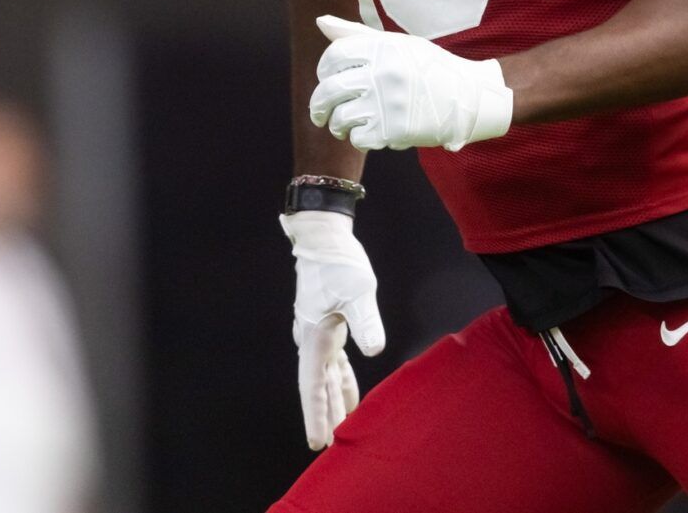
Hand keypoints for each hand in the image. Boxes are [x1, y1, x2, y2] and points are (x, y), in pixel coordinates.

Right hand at [280, 210, 385, 450]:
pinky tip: (351, 398)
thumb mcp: (357, 290)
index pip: (314, 387)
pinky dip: (343, 382)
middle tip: (328, 449)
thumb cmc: (338, 262)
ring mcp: (319, 335)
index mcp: (315, 338)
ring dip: (333, 403)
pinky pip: (335, 364)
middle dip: (324, 417)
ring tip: (339, 431)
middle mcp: (313, 341)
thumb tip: (374, 350)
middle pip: (319, 389)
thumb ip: (366, 321)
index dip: (315, 416)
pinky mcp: (329, 327)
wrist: (323, 238)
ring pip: (326, 378)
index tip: (316, 443)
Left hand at [310, 16, 513, 151]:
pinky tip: (368, 134)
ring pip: (340, 118)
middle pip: (329, 90)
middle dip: (318, 106)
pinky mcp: (395, 130)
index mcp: (382, 47)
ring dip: (337, 126)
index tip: (326, 80)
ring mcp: (388, 102)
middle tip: (319, 114)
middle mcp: (383, 71)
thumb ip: (357, 34)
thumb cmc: (429, 68)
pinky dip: (358, 139)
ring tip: (343, 127)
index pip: (334, 56)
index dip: (323, 70)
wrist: (469, 96)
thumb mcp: (397, 44)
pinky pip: (358, 138)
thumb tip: (321, 22)